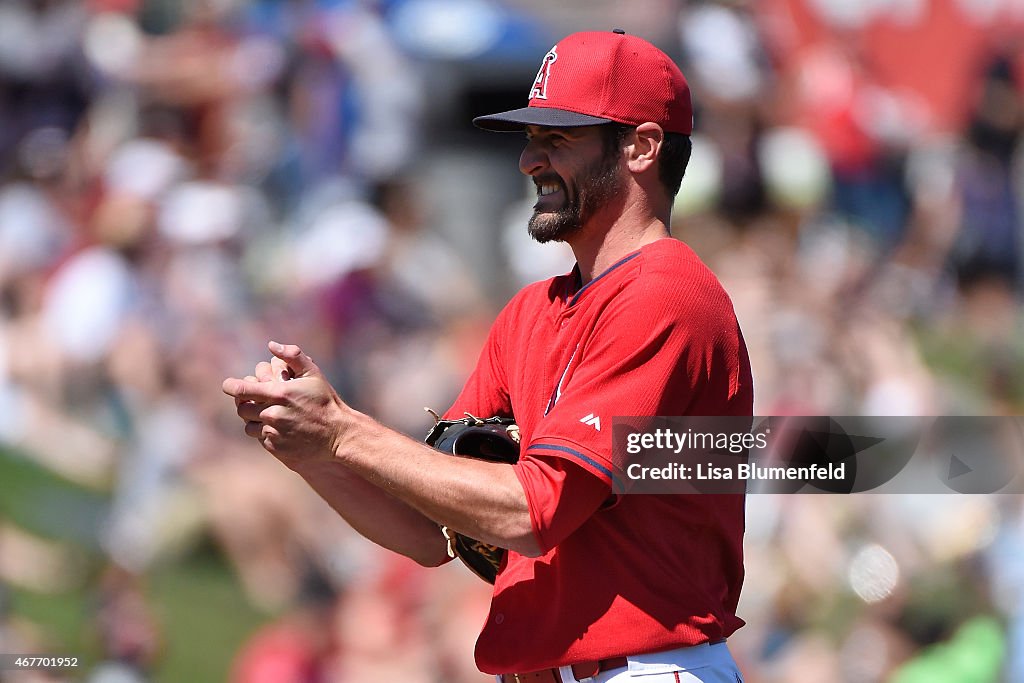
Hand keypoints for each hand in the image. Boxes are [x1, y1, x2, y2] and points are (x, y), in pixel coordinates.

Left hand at [224, 342, 351, 469]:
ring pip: (249, 426)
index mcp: (279, 394)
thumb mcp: (313, 374)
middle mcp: (272, 414)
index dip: (231, 386)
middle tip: (255, 401)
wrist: (338, 435)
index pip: (242, 390)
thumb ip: (293, 356)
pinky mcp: (276, 448)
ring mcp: (273, 433)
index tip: (228, 385)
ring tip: (268, 416)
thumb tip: (271, 345)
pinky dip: (266, 433)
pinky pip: (261, 439)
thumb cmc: (325, 402)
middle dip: (246, 403)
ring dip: (254, 420)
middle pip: (242, 409)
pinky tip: (280, 429)